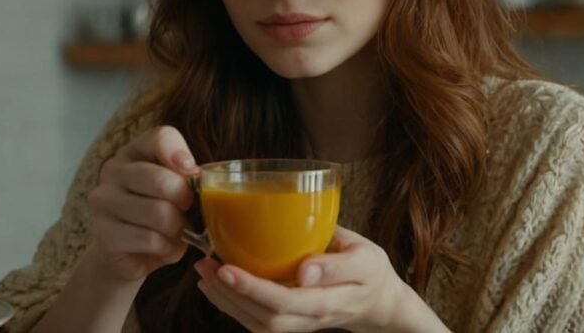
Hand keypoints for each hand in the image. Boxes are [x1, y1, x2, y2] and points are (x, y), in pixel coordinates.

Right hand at [86, 125, 199, 282]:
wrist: (127, 255)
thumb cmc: (158, 217)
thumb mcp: (175, 191)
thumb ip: (185, 179)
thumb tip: (201, 179)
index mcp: (133, 152)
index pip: (160, 137)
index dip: (181, 153)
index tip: (192, 172)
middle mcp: (113, 171)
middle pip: (161, 180)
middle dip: (185, 201)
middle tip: (187, 212)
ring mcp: (104, 202)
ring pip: (159, 213)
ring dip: (178, 229)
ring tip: (176, 233)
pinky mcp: (105, 235)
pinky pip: (151, 239)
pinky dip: (167, 247)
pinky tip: (163, 247)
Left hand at [193, 226, 448, 332]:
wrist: (379, 303)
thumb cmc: (371, 272)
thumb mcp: (365, 258)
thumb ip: (336, 264)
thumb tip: (304, 269)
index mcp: (330, 300)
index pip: (285, 302)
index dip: (252, 289)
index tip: (226, 267)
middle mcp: (311, 318)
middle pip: (264, 318)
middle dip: (230, 295)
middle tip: (205, 266)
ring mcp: (300, 324)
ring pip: (257, 324)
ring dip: (226, 301)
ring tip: (203, 272)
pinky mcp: (291, 322)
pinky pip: (257, 322)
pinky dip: (232, 305)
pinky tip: (215, 285)